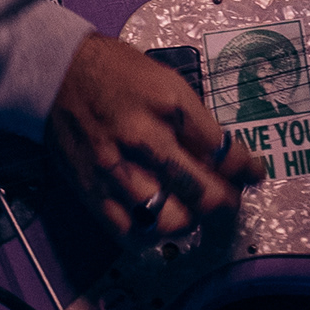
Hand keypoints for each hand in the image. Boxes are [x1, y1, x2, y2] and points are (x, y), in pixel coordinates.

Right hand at [46, 35, 266, 242]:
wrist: (57, 73)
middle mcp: (146, 139)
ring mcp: (119, 169)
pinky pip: (129, 233)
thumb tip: (222, 153)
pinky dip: (151, 238)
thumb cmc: (114, 72)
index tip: (253, 175)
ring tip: (194, 213)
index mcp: (170, 106)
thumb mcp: (166, 80)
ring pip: (171, 219)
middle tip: (230, 200)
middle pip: (203, 191)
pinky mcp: (94, 191)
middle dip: (227, 202)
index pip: (223, 151)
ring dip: (192, 222)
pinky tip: (159, 225)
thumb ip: (193, 119)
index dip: (245, 169)